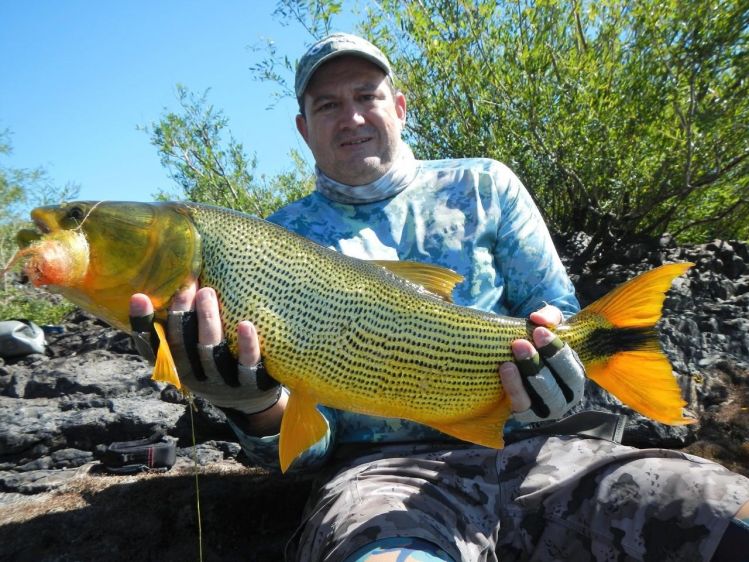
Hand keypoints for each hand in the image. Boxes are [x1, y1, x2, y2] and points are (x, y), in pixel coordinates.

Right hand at [129, 282, 281, 415]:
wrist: (249, 401)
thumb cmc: (215, 364)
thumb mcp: (193, 351)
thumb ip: (182, 324)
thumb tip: (171, 279)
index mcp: (176, 366)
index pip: (152, 346)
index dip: (142, 324)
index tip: (138, 297)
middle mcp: (195, 376)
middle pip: (182, 345)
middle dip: (181, 314)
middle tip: (186, 285)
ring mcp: (222, 382)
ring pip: (211, 352)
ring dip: (207, 321)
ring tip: (207, 293)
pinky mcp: (251, 384)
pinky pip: (247, 364)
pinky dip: (246, 344)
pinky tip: (245, 324)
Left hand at [499, 305, 584, 422]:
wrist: (514, 359)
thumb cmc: (537, 342)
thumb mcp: (547, 326)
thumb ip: (549, 317)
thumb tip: (537, 318)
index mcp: (574, 375)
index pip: (571, 367)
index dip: (556, 350)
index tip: (538, 331)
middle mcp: (565, 396)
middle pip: (559, 386)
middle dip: (539, 364)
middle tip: (520, 344)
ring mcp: (546, 409)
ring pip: (542, 398)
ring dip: (526, 378)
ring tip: (508, 362)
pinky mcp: (525, 414)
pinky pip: (520, 405)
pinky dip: (513, 388)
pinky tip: (505, 371)